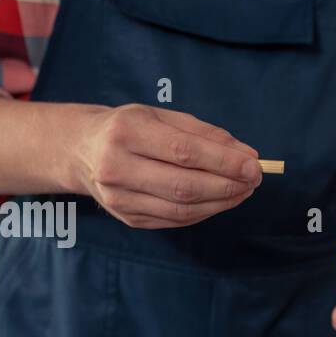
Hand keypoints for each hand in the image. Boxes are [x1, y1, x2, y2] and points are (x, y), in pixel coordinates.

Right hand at [64, 104, 261, 228]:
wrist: (81, 149)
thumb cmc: (130, 127)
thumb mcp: (161, 116)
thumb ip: (205, 134)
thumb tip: (247, 155)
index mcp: (126, 131)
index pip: (184, 152)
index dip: (223, 162)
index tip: (253, 165)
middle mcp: (116, 166)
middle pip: (184, 186)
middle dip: (227, 185)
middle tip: (254, 180)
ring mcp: (119, 197)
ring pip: (182, 209)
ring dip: (221, 202)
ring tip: (243, 190)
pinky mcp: (127, 217)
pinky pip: (175, 220)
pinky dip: (205, 211)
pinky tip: (221, 200)